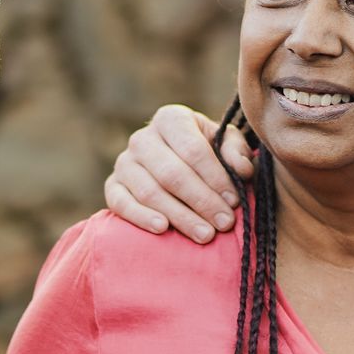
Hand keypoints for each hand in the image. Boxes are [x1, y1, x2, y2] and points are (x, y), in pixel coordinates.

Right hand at [103, 104, 252, 243]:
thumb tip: (240, 169)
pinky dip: (141, 217)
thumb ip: (236, 152)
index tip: (234, 201)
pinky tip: (162, 229)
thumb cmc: (206, 154)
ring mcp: (124, 162)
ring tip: (205, 234)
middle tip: (224, 223)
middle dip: (202, 201)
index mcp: (171, 119)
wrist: (176, 166)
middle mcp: (142, 138)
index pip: (193, 149)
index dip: (215, 178)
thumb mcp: (226, 145)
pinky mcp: (112, 186)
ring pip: (150, 191)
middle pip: (172, 173)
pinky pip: (121, 203)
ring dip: (180, 216)